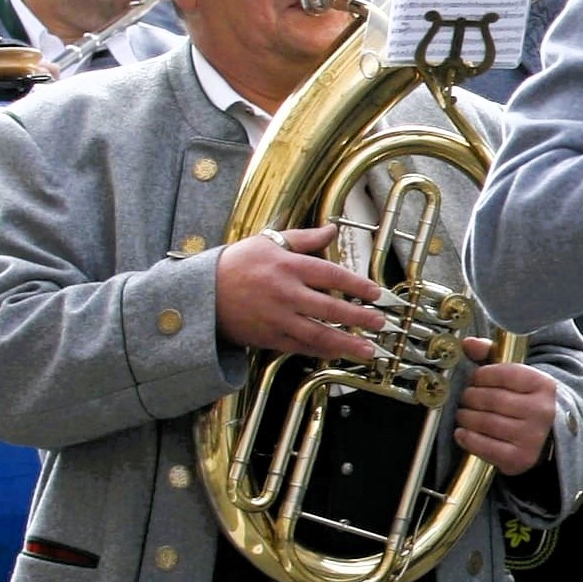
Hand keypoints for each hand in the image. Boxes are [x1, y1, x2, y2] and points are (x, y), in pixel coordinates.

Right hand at [214, 225, 385, 361]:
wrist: (201, 293)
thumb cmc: (237, 264)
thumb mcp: (267, 242)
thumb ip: (303, 238)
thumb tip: (332, 229)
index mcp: (287, 266)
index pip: (331, 275)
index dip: (357, 285)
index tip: (376, 293)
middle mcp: (284, 293)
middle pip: (330, 308)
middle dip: (359, 317)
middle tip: (381, 323)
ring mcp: (276, 318)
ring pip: (318, 333)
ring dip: (346, 343)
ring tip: (368, 349)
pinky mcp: (268, 337)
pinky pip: (299, 346)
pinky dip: (320, 351)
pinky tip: (338, 353)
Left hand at [448, 338, 556, 475]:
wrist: (548, 436)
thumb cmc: (526, 402)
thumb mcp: (516, 376)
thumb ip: (491, 355)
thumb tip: (467, 344)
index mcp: (543, 385)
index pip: (501, 373)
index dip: (480, 375)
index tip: (476, 379)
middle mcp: (542, 411)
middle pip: (490, 399)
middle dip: (470, 397)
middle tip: (466, 398)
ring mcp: (532, 436)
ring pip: (484, 422)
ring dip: (466, 417)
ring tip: (464, 414)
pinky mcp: (520, 458)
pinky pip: (483, 446)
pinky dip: (467, 438)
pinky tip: (463, 432)